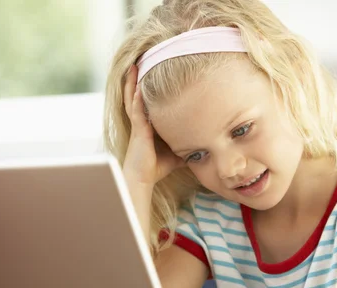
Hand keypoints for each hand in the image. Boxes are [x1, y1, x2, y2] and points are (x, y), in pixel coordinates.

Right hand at [122, 64, 184, 184]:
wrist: (143, 179)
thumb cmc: (157, 167)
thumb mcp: (177, 152)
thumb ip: (186, 144)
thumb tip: (204, 144)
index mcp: (148, 124)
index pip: (147, 101)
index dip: (147, 87)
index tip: (152, 70)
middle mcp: (141, 122)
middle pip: (137, 95)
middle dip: (137, 78)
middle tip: (139, 60)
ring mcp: (138, 125)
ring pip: (133, 98)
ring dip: (133, 82)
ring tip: (134, 66)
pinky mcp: (138, 131)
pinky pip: (136, 111)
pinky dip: (137, 98)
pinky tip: (139, 86)